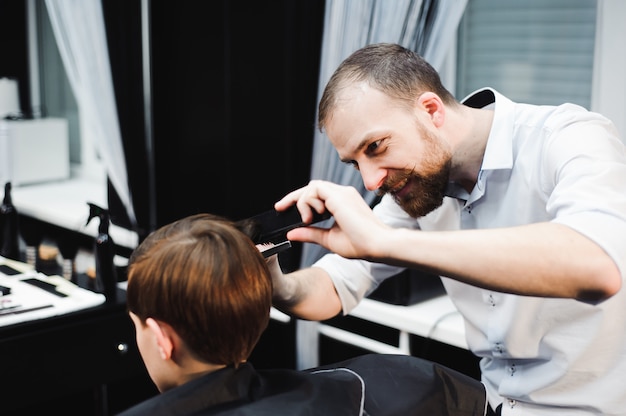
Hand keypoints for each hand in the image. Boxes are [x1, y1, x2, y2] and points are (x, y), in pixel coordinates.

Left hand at [274, 180, 389, 259]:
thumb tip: (291, 232)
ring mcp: (342, 193)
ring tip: (308, 220)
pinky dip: (307, 201)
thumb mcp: (328, 239)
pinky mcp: (339, 195)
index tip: (284, 209)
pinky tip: (311, 217)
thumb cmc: (360, 244)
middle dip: (293, 197)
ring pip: (312, 187)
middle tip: (279, 207)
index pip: (317, 194)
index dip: (300, 200)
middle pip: (312, 187)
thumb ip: (310, 234)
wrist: (377, 245)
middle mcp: (343, 195)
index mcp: (342, 203)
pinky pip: (314, 189)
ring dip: (303, 203)